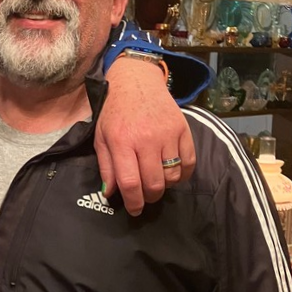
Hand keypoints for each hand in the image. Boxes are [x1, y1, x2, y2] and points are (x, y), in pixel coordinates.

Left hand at [97, 57, 195, 215]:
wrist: (136, 82)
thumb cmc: (115, 112)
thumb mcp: (101, 137)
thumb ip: (106, 166)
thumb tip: (111, 193)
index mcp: (122, 142)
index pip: (130, 182)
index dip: (133, 202)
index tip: (134, 209)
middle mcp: (146, 139)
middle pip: (154, 183)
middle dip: (149, 197)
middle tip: (145, 197)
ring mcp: (167, 134)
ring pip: (172, 176)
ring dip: (165, 185)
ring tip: (156, 180)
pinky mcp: (183, 129)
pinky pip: (189, 163)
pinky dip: (183, 174)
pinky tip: (172, 172)